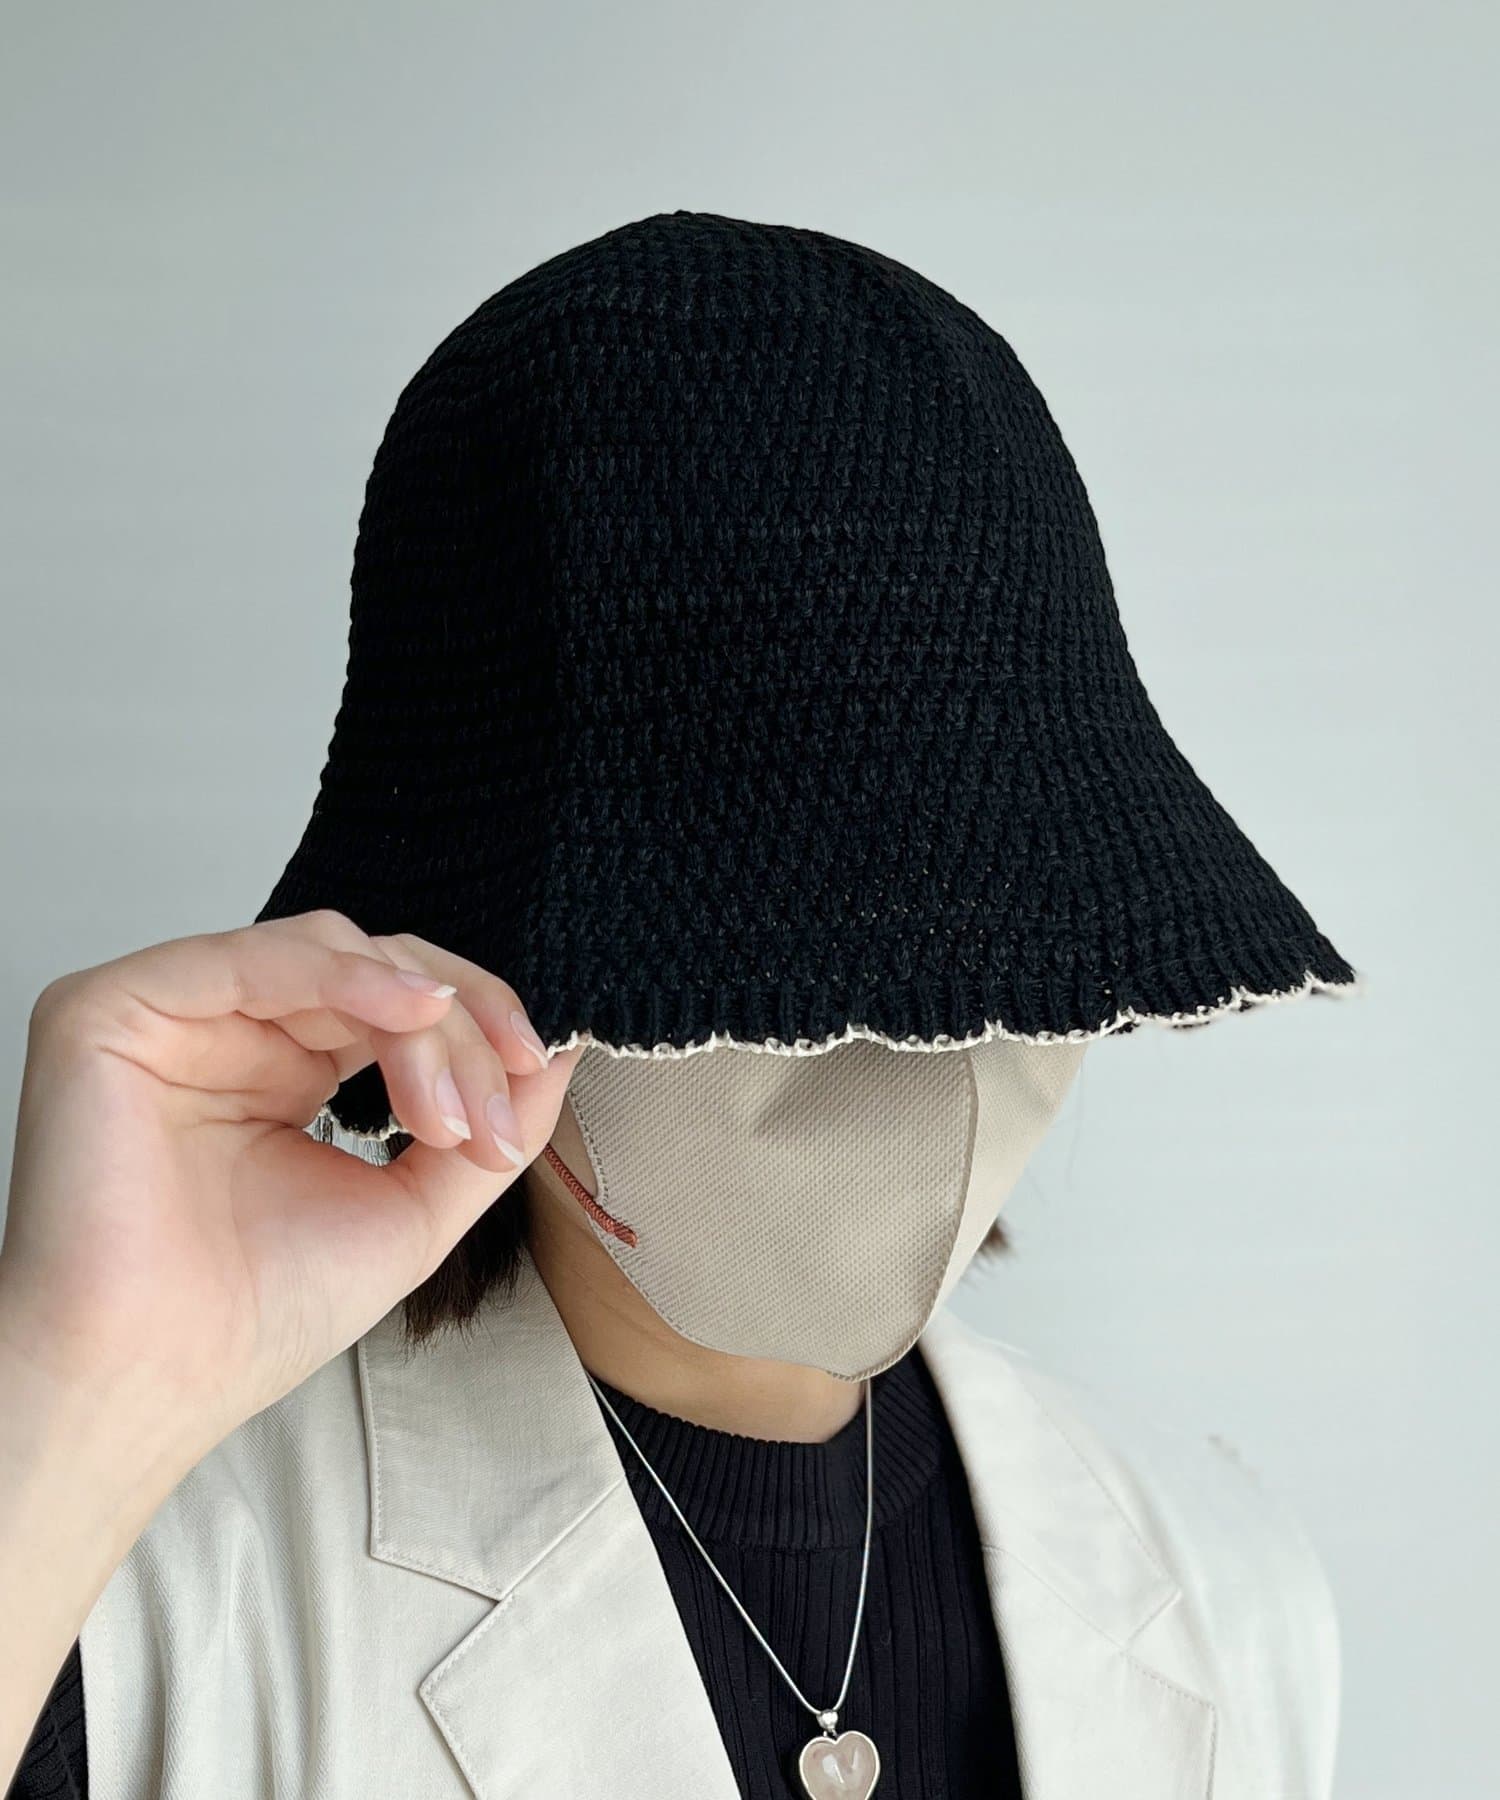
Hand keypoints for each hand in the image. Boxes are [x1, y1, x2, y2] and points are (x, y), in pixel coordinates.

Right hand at [0, 908, 581, 1480]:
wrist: (155, 1380)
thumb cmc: (255, 1315)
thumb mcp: (413, 1209)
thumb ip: (487, 1126)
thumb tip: (559, 1054)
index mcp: (284, 1071)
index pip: (397, 1001)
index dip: (476, 1024)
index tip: (532, 1075)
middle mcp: (230, 1032)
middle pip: (376, 968)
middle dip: (461, 1030)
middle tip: (487, 1117)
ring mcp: (173, 1016)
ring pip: (330, 950)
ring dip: (418, 1020)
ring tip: (444, 1112)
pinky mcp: (114, 1010)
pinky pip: (249, 956)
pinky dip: (344, 974)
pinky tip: (411, 1013)